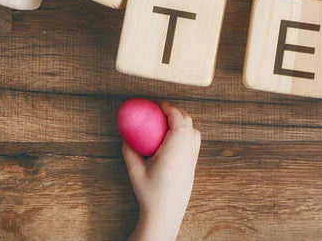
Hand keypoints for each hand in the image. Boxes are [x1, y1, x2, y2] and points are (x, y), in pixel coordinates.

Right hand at [124, 102, 200, 240]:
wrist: (165, 214)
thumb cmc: (150, 194)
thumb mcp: (135, 172)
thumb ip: (129, 152)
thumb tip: (126, 137)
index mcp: (174, 152)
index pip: (179, 123)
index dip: (172, 110)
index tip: (161, 105)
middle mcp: (187, 154)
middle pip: (189, 124)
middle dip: (178, 113)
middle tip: (163, 110)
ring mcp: (193, 160)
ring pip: (195, 133)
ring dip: (184, 122)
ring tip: (170, 122)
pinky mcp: (193, 166)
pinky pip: (195, 142)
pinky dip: (188, 133)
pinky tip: (175, 137)